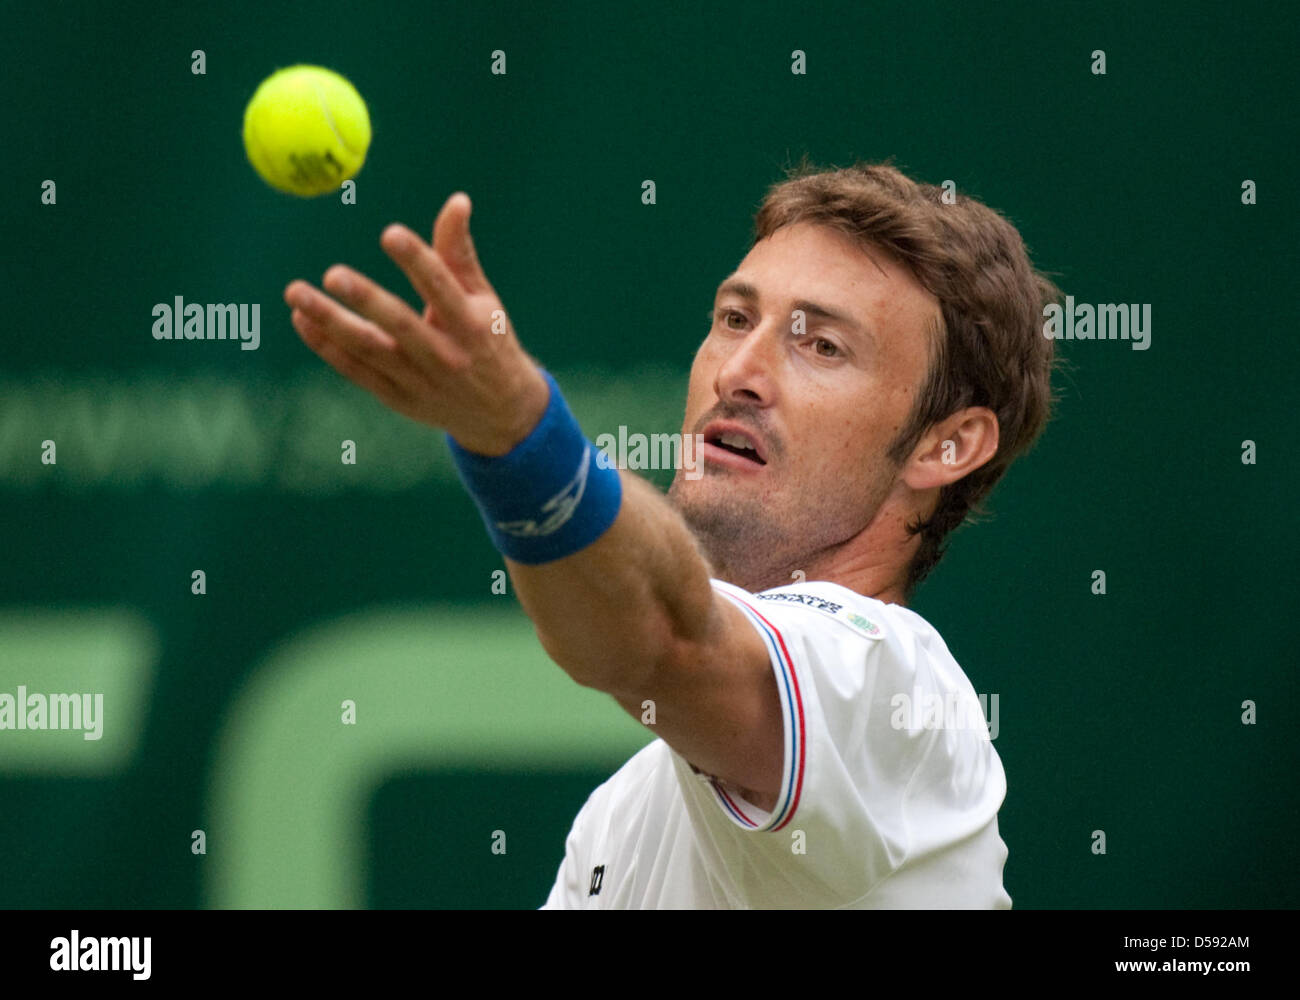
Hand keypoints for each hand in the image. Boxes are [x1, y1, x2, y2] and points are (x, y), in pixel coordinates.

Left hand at [284, 192, 549, 454]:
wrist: (501, 413)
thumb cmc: (489, 340)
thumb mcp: (484, 299)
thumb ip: (459, 252)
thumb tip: (457, 200)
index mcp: (472, 325)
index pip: (442, 288)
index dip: (417, 260)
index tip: (390, 232)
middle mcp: (445, 356)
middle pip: (400, 325)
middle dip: (367, 300)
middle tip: (333, 274)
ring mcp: (418, 381)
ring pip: (369, 350)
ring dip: (330, 322)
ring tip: (296, 293)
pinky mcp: (396, 398)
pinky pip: (355, 371)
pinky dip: (326, 346)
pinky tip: (301, 319)